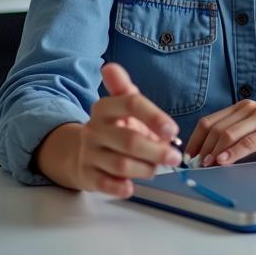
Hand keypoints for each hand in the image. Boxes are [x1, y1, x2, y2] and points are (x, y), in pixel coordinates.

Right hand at [48, 63, 181, 196]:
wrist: (80, 153)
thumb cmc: (114, 126)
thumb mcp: (120, 104)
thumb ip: (123, 87)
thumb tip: (109, 67)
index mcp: (105, 108)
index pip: (131, 104)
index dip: (155, 117)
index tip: (173, 131)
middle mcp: (95, 130)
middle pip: (129, 140)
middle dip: (157, 150)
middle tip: (175, 157)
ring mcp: (89, 153)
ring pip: (121, 164)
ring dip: (146, 168)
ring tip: (158, 168)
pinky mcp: (87, 175)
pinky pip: (104, 183)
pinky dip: (119, 186)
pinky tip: (131, 186)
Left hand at [186, 101, 255, 166]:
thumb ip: (238, 137)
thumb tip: (209, 157)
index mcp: (243, 108)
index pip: (208, 122)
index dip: (194, 141)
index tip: (187, 158)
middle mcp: (251, 109)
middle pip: (215, 129)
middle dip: (201, 149)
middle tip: (194, 166)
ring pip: (228, 134)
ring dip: (212, 152)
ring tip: (205, 166)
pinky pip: (248, 141)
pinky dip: (232, 153)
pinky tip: (224, 162)